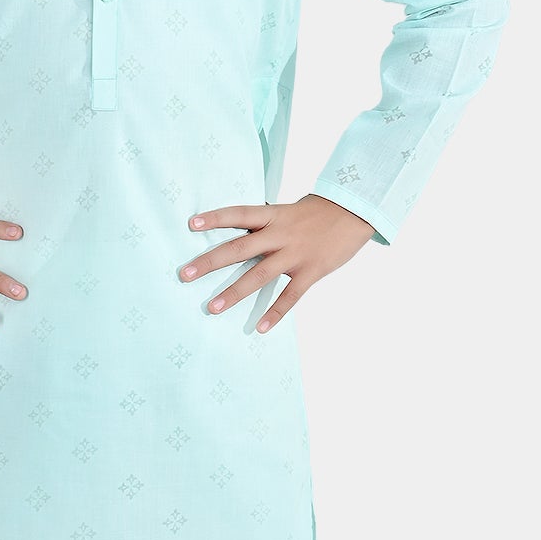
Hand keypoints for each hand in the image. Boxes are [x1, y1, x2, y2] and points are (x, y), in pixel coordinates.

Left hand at [177, 193, 376, 332]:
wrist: (354, 212)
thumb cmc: (318, 212)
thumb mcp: (288, 211)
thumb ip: (266, 224)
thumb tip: (241, 233)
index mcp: (273, 216)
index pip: (239, 214)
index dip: (215, 218)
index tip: (191, 224)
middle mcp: (280, 234)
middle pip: (240, 247)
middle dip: (211, 262)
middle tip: (185, 274)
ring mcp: (295, 254)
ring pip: (259, 275)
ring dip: (234, 293)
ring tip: (212, 308)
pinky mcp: (311, 271)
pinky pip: (290, 296)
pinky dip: (275, 313)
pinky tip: (259, 328)